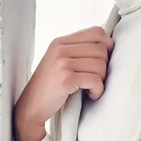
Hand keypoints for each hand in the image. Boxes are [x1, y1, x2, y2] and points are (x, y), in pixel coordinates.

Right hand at [13, 26, 113, 140]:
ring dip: (102, 80)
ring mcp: (61, 63)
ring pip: (100, 64)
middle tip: (97, 79)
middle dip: (105, 67)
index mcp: (61, 42)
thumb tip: (110, 47)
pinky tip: (91, 95)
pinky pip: (95, 80)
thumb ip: (79, 51)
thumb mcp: (60, 61)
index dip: (108, 45)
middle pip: (101, 49)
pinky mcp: (65, 79)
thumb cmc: (51, 86)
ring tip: (93, 88)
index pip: (96, 32)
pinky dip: (98, 90)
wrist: (30, 108)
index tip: (106, 60)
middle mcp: (60, 49)